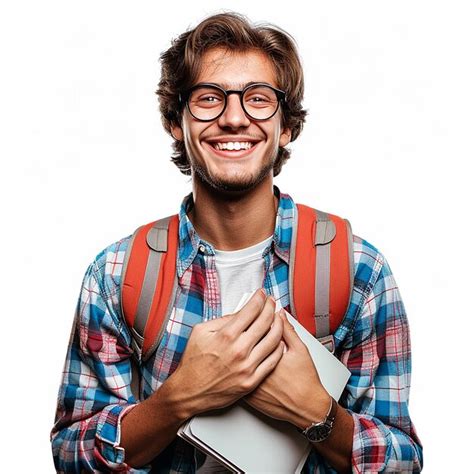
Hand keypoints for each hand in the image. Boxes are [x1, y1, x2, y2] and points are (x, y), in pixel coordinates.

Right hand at [166, 290, 284, 417]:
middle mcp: (239, 350)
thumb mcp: (200, 332)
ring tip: (279, 318)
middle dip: (271, 307)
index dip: (260, 298)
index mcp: (226, 335)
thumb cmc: (192, 362)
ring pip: (273, 340)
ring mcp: (247, 366)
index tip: (262, 294)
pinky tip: (279, 341)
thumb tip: (240, 312)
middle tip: (272, 302)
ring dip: (279, 325)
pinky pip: (273, 361)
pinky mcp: (251, 381)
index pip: (251, 310)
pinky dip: (279, 348)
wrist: (189, 391)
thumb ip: (221, 320)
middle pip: (265, 321)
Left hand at [244, 311, 330, 428]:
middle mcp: (255, 370)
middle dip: (244, 338)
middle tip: (247, 332)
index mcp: (266, 356)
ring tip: (243, 348)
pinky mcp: (248, 397)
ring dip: (238, 354)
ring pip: (237, 364)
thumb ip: (288, 330)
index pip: (253, 333)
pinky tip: (242, 367)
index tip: (255, 318)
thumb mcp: (300, 350)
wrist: (306, 407)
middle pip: (242, 348)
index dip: (253, 323)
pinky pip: (237, 380)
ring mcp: (250, 384)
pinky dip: (239, 372)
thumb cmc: (305, 381)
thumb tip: (280, 316)